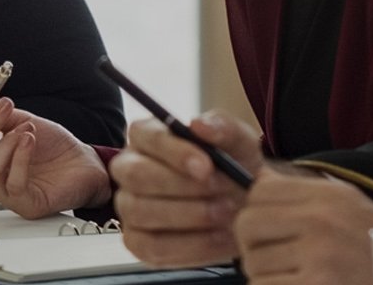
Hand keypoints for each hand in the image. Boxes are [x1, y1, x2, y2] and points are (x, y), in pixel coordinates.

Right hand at [0, 95, 111, 219]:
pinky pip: (13, 183)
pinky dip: (20, 157)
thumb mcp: (23, 122)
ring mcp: (6, 193)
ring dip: (5, 142)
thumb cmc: (54, 147)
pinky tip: (29, 141)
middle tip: (4, 107)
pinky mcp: (25, 204)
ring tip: (26, 129)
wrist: (84, 163)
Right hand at [109, 112, 264, 267]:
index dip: (175, 152)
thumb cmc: (234, 166)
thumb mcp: (239, 142)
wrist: (244, 205)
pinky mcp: (137, 241)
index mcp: (146, 135)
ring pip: (141, 211)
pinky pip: (151, 247)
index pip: (147, 137)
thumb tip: (199, 125)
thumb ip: (223, 128)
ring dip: (188, 216)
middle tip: (222, 194)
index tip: (207, 166)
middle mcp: (129, 167)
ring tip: (227, 215)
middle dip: (180, 186)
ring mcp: (128, 206)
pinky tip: (220, 237)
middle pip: (136, 175)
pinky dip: (190, 245)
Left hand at [233, 169, 372, 284]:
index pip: (258, 191)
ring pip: (253, 263)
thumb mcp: (349, 205)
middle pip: (247, 225)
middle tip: (273, 259)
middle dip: (252, 245)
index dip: (255, 211)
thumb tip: (255, 183)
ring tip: (294, 277)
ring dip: (265, 276)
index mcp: (328, 196)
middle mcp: (321, 222)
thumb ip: (304, 195)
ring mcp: (320, 258)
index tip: (267, 229)